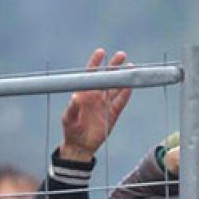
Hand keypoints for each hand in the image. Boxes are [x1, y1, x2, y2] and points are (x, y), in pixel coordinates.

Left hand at [58, 48, 131, 162]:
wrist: (80, 145)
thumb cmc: (71, 130)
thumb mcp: (68, 119)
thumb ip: (72, 108)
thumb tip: (75, 97)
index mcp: (84, 93)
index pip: (91, 75)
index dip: (96, 63)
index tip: (101, 52)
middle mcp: (96, 96)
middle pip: (107, 77)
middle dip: (113, 66)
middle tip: (121, 55)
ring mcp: (105, 104)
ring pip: (116, 88)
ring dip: (123, 78)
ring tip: (131, 67)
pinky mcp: (113, 114)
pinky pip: (121, 102)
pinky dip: (126, 94)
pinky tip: (131, 86)